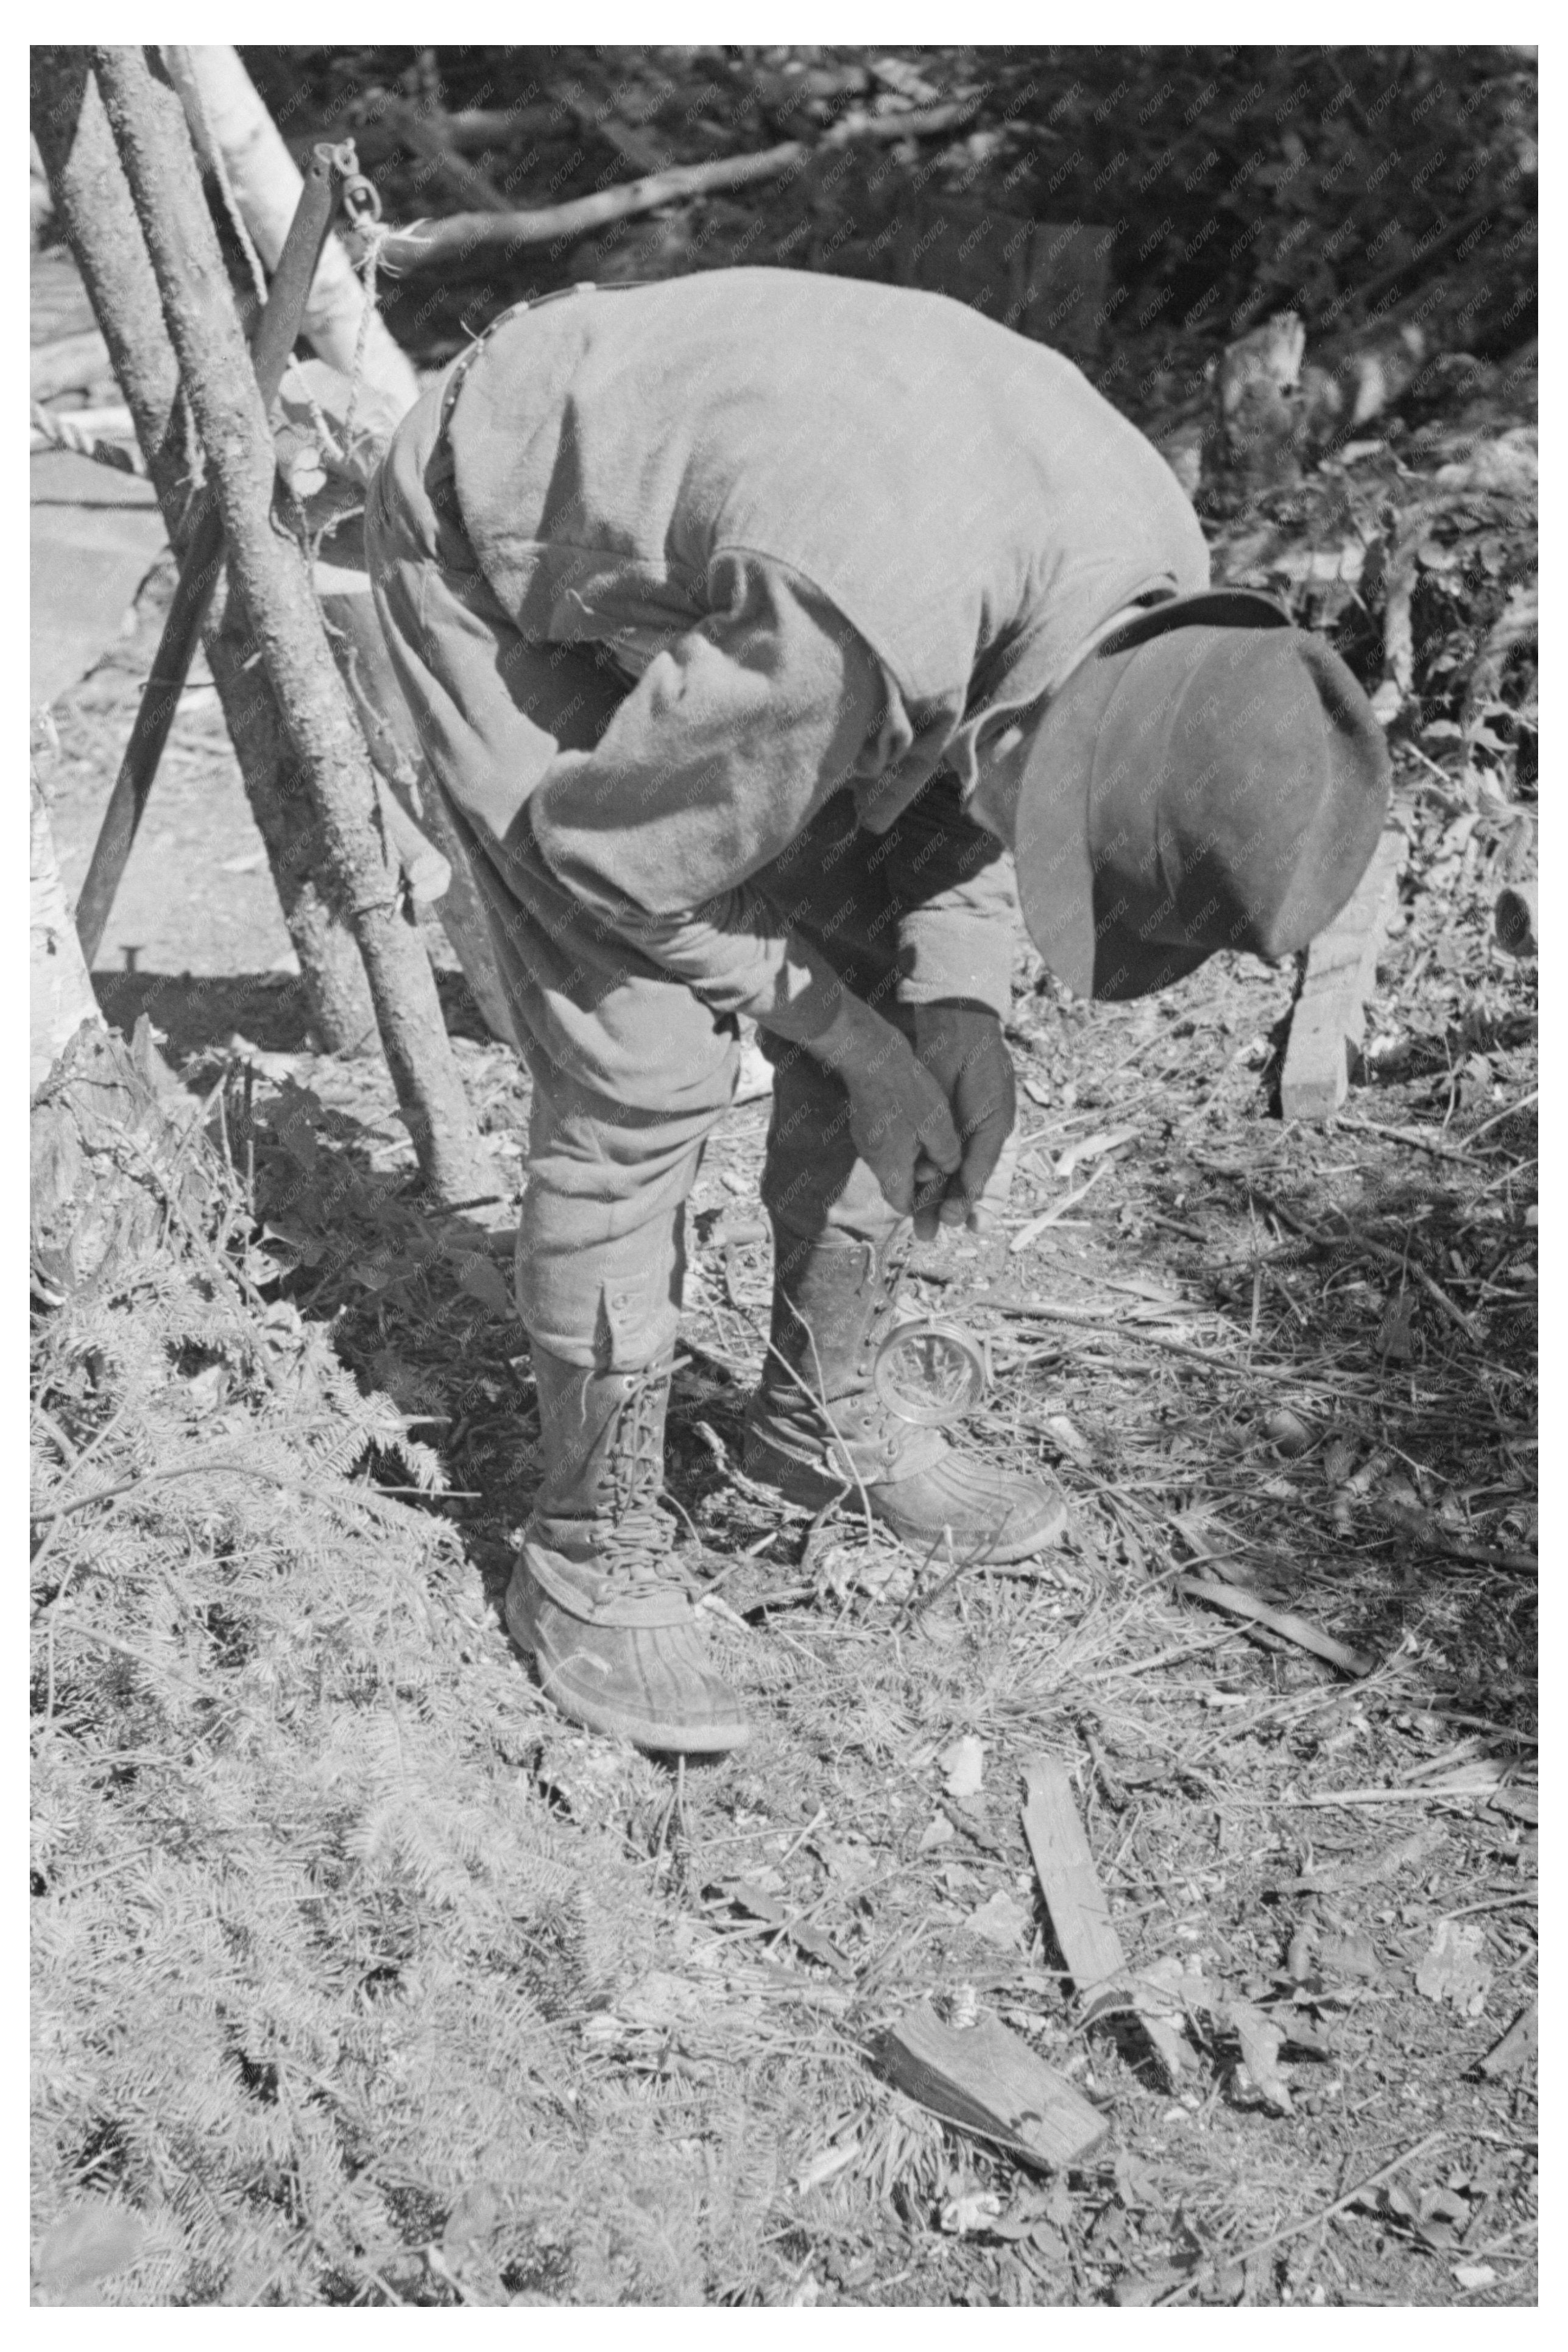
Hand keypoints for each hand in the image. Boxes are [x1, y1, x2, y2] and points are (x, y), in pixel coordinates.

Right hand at [811, 998, 961, 1219]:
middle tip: (943, 1166)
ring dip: (913, 1159)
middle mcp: (873, 1159)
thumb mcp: (938, 1126)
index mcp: (890, 1166)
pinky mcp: (864, 1123)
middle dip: (920, 1181)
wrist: (871, 1056)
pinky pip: (885, 1144)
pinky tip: (919, 1125)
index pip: (902, 1204)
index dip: (922, 1206)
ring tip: (935, 1143)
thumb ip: (947, 1155)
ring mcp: (866, 1140)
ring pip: (892, 1162)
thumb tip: (950, 1169)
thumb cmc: (906, 1091)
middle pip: (896, 1184)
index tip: (941, 1195)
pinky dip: (903, 1143)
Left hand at [909, 1001, 1016, 1239]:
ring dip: (930, 1205)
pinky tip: (910, 1198)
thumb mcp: (993, 1125)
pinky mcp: (921, 1132)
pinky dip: (916, 1182)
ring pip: (937, 1182)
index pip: (990, 1188)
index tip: (974, 1227)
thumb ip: (982, 1162)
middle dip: (950, 1213)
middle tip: (937, 1231)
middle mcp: (969, 1149)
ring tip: (922, 1228)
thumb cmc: (985, 1080)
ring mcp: (945, 1141)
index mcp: (995, 1148)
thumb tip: (971, 1198)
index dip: (984, 1210)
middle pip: (959, 1191)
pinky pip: (919, 1163)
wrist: (958, 1042)